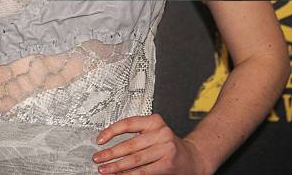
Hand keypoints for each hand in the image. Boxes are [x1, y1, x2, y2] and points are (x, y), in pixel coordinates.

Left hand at [91, 114, 210, 173]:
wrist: (193, 158)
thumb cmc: (169, 145)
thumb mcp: (155, 133)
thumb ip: (137, 136)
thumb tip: (111, 145)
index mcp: (155, 121)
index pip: (128, 123)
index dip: (111, 132)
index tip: (100, 140)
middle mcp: (161, 132)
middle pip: (130, 144)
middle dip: (111, 153)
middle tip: (98, 159)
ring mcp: (165, 148)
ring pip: (135, 159)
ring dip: (117, 166)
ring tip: (105, 170)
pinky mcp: (167, 164)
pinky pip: (143, 171)